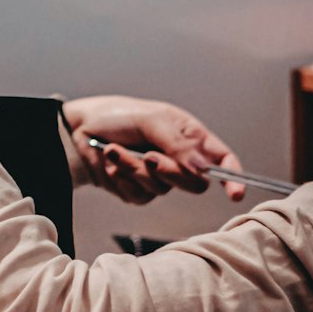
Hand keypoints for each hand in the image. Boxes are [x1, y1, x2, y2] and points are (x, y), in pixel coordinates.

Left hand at [63, 95, 245, 205]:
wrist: (79, 130)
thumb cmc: (117, 115)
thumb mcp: (150, 119)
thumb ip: (177, 144)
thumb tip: (202, 170)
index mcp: (189, 136)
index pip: (221, 159)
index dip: (232, 177)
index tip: (234, 194)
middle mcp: (178, 158)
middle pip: (194, 183)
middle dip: (169, 172)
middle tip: (147, 156)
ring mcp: (158, 177)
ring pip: (163, 189)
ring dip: (135, 170)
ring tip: (115, 151)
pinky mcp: (138, 190)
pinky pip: (140, 196)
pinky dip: (123, 178)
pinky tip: (110, 162)